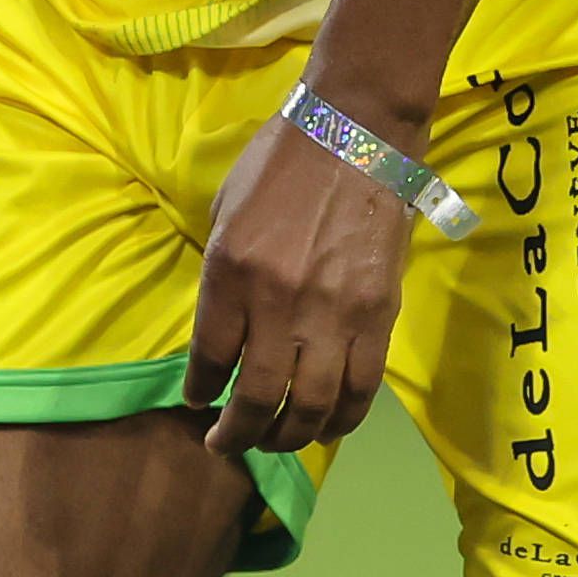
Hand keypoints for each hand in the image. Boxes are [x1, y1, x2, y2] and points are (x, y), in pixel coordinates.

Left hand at [185, 99, 417, 454]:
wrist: (357, 130)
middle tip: (226, 446)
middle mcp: (279, 301)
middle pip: (257, 396)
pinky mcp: (379, 315)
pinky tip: (324, 428)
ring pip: (311, 405)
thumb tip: (222, 335)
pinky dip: (341, 419)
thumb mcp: (226, 212)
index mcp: (231, 271)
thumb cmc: (280, 162)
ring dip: (288, 437)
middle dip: (237, 434)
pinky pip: (360, 388)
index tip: (198, 405)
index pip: (210, 357)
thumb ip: (222, 278)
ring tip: (273, 443)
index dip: (201, 393)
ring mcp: (335, 313)